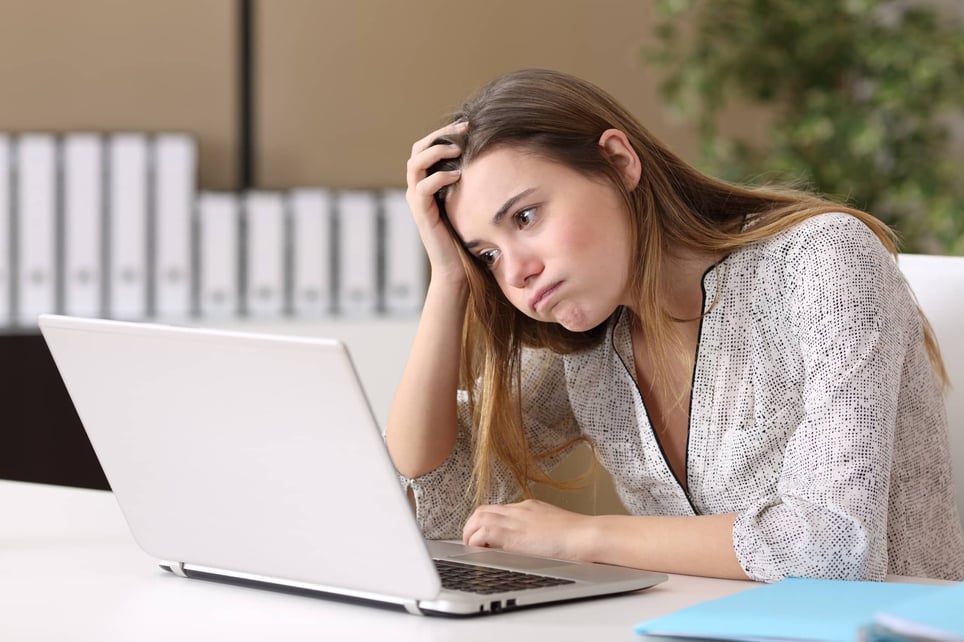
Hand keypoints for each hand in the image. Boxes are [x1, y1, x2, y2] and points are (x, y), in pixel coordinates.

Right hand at [405, 121, 468, 285]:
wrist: (457, 267)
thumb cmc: (466, 235)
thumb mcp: (470, 200)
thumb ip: (471, 180)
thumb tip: (493, 157)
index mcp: (427, 182)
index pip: (426, 146)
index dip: (444, 132)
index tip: (468, 125)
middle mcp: (417, 188)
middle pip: (417, 149)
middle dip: (440, 135)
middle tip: (464, 129)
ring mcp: (417, 201)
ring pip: (415, 163)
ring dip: (436, 151)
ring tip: (458, 148)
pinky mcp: (422, 214)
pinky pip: (423, 187)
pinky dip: (438, 177)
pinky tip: (457, 175)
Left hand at [462, 499, 594, 561]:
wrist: (586, 536)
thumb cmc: (578, 536)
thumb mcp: (554, 527)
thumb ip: (539, 530)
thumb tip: (534, 542)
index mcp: (529, 508)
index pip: (498, 510)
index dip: (486, 522)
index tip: (483, 534)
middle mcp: (519, 510)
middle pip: (483, 510)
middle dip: (472, 526)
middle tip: (471, 541)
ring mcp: (515, 520)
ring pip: (479, 518)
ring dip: (470, 533)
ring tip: (472, 547)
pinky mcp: (512, 535)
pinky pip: (483, 533)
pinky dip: (477, 542)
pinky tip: (480, 552)